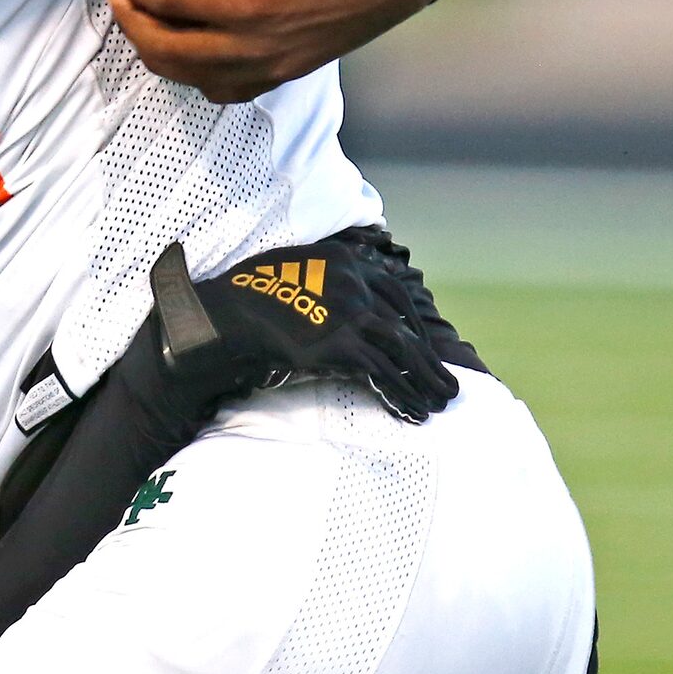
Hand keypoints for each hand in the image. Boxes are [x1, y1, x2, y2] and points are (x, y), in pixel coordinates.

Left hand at [108, 0, 438, 101]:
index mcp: (250, 8)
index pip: (168, 3)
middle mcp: (254, 50)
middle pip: (167, 51)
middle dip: (131, 24)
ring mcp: (267, 70)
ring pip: (189, 77)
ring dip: (157, 50)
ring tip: (142, 18)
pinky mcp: (279, 77)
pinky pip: (221, 88)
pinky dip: (194, 72)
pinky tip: (187, 44)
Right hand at [157, 235, 458, 424]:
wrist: (225, 313)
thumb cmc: (248, 294)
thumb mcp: (291, 267)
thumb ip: (319, 276)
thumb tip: (330, 296)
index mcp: (346, 262)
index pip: (395, 292)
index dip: (413, 321)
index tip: (423, 343)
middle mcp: (356, 283)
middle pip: (405, 324)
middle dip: (428, 356)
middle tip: (447, 381)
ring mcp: (352, 313)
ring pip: (403, 349)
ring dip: (426, 378)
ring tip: (442, 401)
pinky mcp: (342, 345)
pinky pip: (383, 373)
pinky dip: (403, 394)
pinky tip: (415, 411)